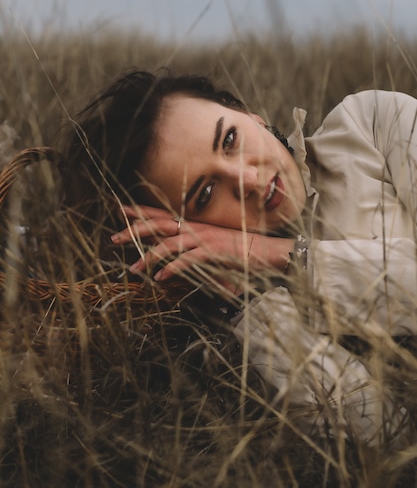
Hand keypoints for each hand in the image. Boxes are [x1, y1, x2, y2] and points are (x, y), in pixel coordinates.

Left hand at [111, 205, 294, 294]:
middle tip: (114, 237)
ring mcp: (204, 239)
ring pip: (170, 244)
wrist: (266, 251)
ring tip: (135, 269)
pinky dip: (173, 269)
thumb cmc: (239, 251)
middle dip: (135, 230)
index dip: (141, 211)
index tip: (120, 210)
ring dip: (150, 257)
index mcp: (194, 225)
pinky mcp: (213, 252)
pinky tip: (162, 278)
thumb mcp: (212, 248)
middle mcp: (196, 228)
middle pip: (160, 225)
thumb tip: (173, 260)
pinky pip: (188, 260)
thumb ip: (193, 251)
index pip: (163, 214)